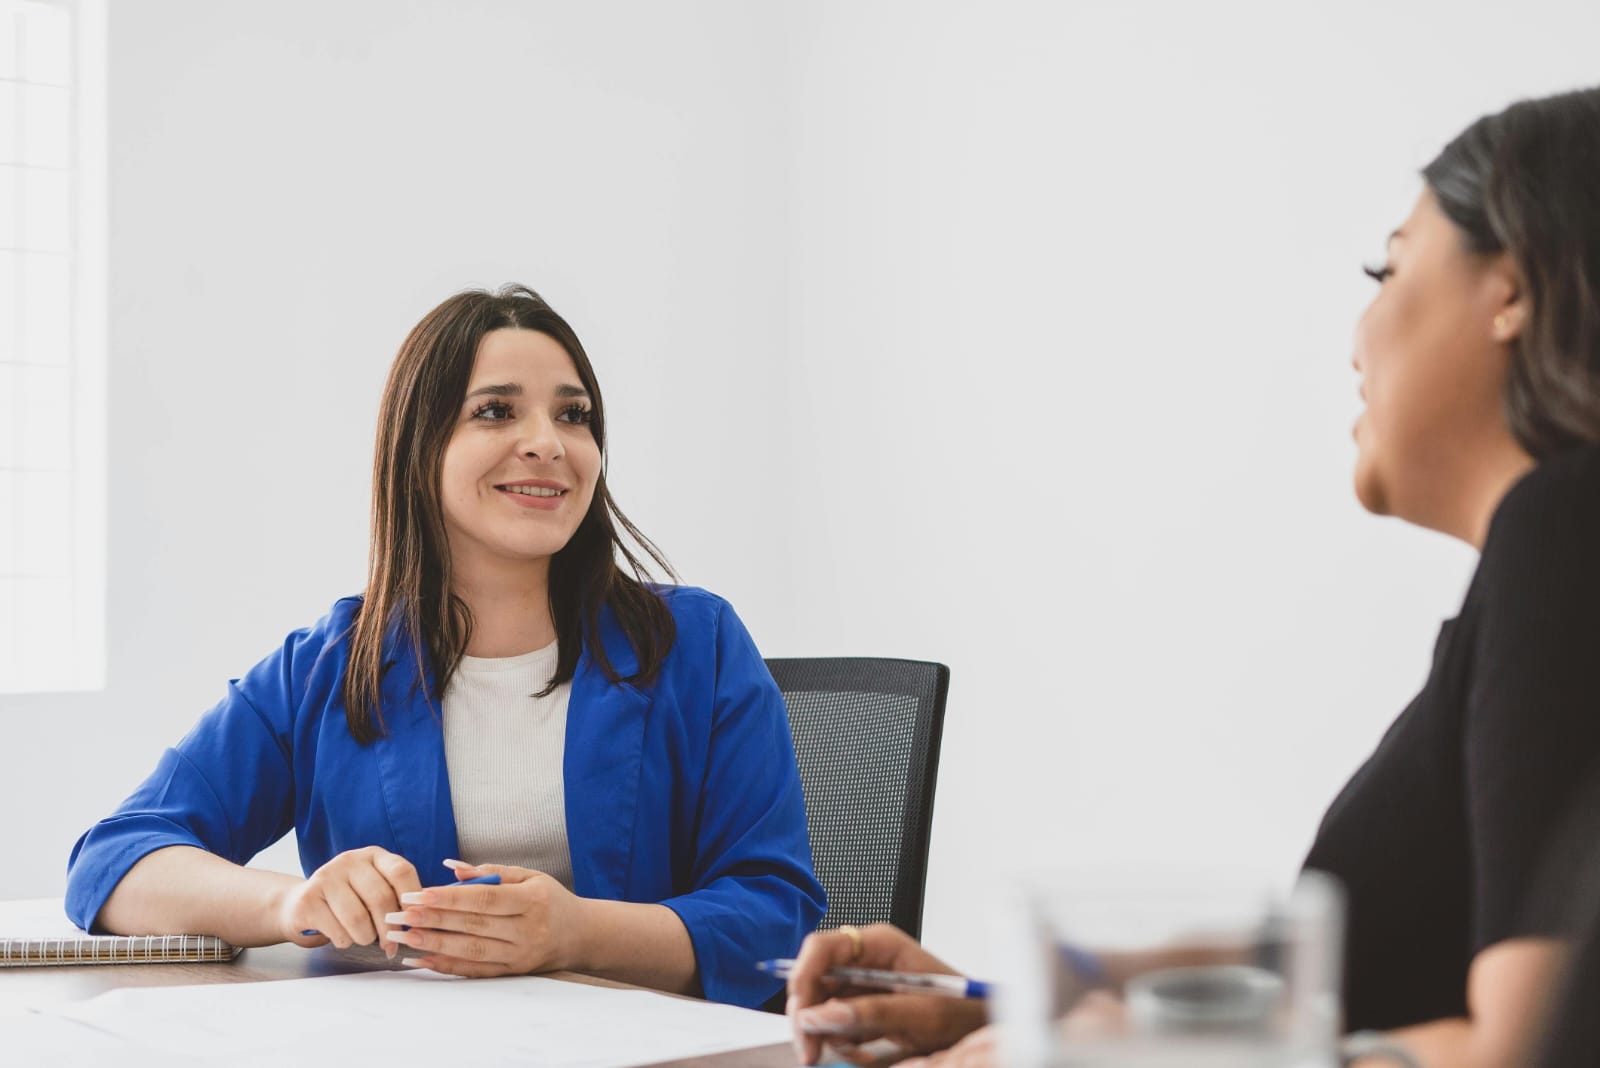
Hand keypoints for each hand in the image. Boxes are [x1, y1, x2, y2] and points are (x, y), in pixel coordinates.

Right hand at [275, 846, 420, 957]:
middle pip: (380, 898)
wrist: (304, 903)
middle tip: (391, 945)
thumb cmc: (352, 899)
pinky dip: (345, 941)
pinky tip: (344, 938)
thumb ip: (398, 897)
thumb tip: (423, 919)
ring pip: (357, 917)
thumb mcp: (376, 888)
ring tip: (365, 939)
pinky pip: (336, 930)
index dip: (412, 899)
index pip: (401, 871)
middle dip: (389, 928)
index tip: (415, 921)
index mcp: (373, 855)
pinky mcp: (308, 899)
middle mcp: (349, 860)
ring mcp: (326, 877)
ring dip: (366, 937)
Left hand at [385, 859, 583, 976]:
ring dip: (434, 945)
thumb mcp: (530, 876)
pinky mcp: (513, 972)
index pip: (485, 898)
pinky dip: (446, 967)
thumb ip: (492, 870)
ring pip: (471, 950)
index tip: (420, 894)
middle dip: (434, 919)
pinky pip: (475, 971)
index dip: (451, 897)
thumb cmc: (551, 900)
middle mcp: (527, 930)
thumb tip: (451, 867)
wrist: (581, 935)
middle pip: (474, 925)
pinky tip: (422, 960)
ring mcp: (520, 955)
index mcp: (532, 900)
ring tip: (405, 936)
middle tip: (401, 914)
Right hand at [787, 924, 986, 1065]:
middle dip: (808, 1017)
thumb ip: (869, 1013)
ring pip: (819, 1004)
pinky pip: (835, 1022)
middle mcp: (866, 958)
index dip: (803, 977)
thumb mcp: (919, 1014)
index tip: (800, 1013)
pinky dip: (842, 1043)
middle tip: (809, 1052)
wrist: (979, 1024)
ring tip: (855, 1055)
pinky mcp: (864, 1004)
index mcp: (879, 944)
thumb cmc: (961, 1009)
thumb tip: (821, 1015)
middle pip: (814, 979)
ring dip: (827, 1035)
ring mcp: (862, 981)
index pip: (822, 948)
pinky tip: (863, 1053)